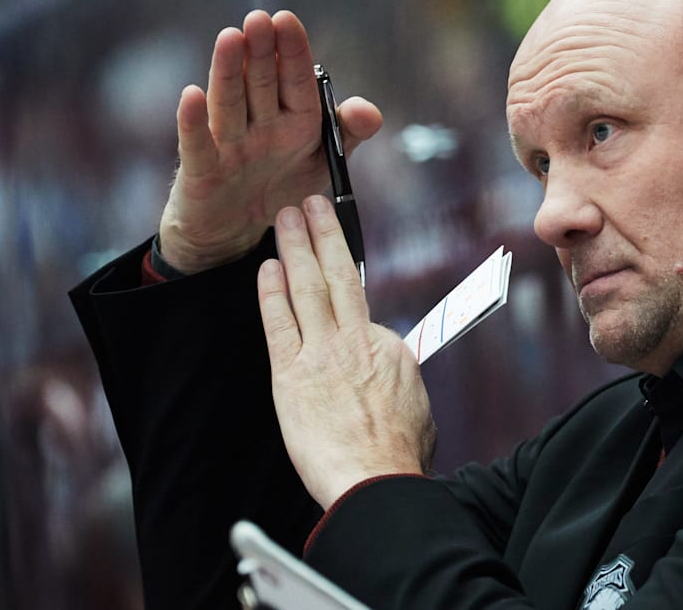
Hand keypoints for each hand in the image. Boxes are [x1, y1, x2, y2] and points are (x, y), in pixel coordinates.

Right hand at [159, 10, 382, 273]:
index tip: (286, 20)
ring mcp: (228, 145)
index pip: (294, 80)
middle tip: (259, 19)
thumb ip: (346, 134)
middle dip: (261, 51)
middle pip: (259, 83)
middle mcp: (258, 124)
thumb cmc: (279, 185)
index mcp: (292, 119)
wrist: (235, 230)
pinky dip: (194, 122)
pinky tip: (192, 95)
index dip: (291, 51)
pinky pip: (198, 145)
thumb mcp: (321, 163)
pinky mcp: (202, 171)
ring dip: (228, 72)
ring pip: (229, 103)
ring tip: (229, 38)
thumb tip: (370, 111)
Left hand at [257, 195, 435, 508]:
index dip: (346, 287)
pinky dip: (271, 293)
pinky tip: (266, 268)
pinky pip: (279, 323)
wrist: (375, 480)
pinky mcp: (291, 374)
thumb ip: (399, 380)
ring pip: (308, 287)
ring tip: (285, 218)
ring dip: (295, 247)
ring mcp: (322, 354)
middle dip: (323, 234)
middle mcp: (357, 341)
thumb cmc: (398, 456)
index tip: (334, 263)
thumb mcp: (416, 407)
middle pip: (337, 275)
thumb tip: (394, 377)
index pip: (361, 310)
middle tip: (310, 202)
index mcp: (390, 348)